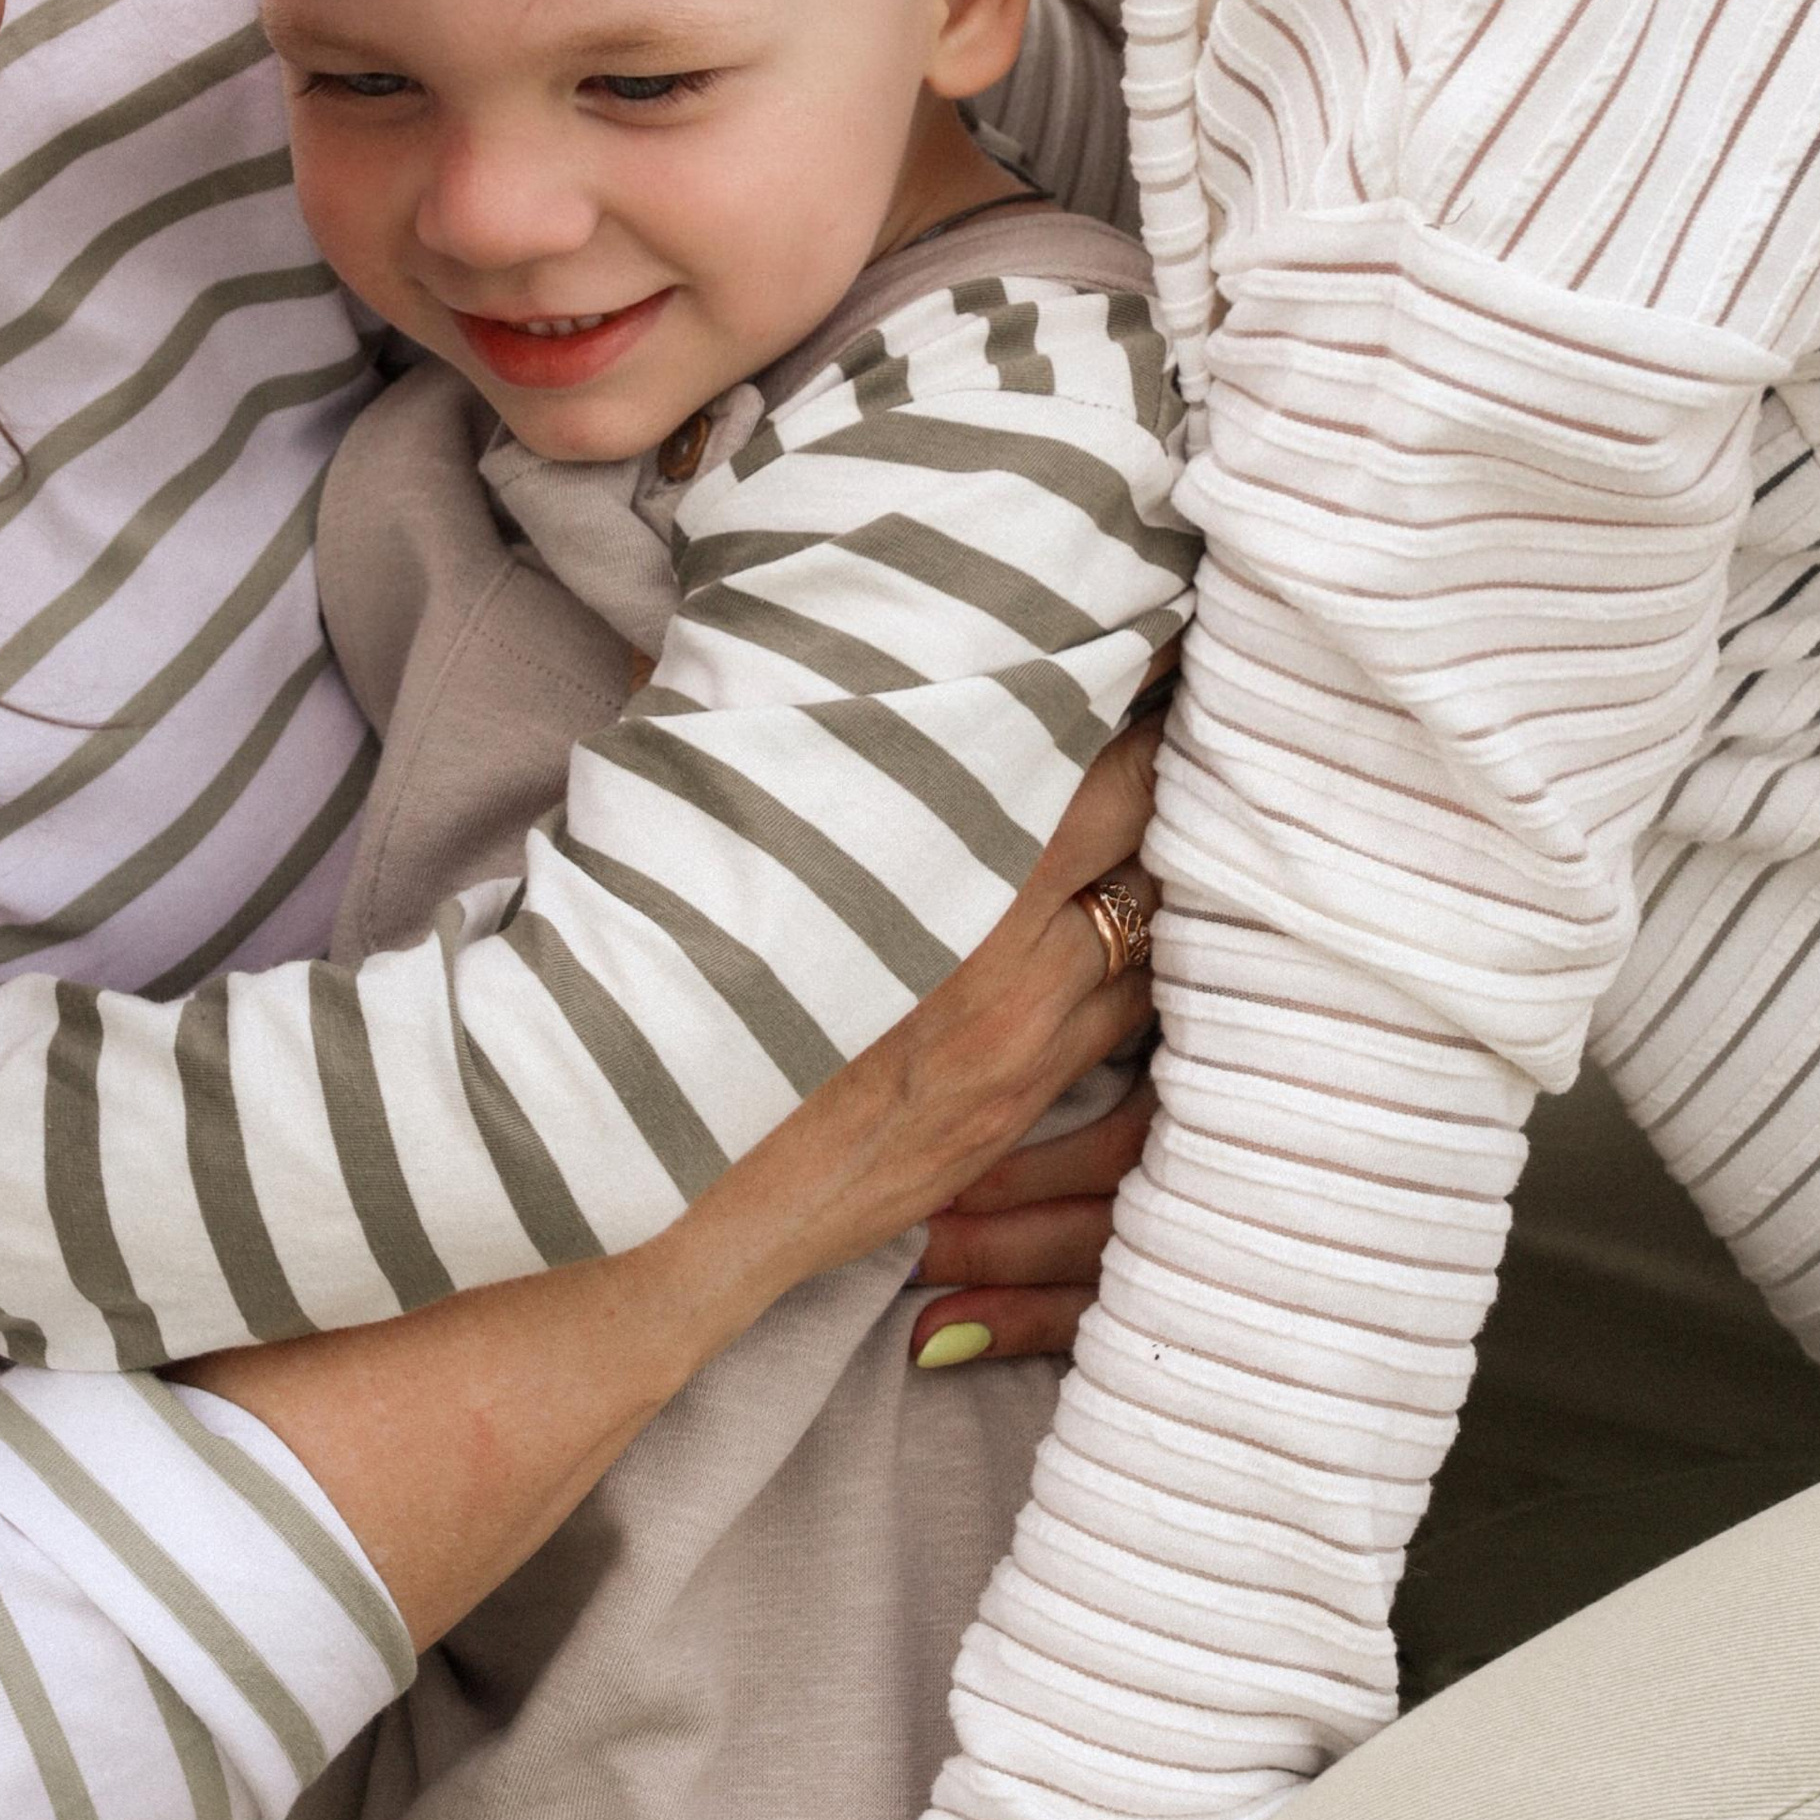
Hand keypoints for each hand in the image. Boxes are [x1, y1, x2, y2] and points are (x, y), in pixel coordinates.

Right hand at [183, 722, 1160, 1652]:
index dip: (1128, 685)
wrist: (655, 1212)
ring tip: (1160, 805)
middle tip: (1161, 700)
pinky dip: (1136, 963)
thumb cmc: (666, 1006)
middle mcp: (1014, 961)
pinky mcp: (1019, 1112)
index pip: (1100, 753)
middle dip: (1163, 761)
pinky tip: (1122, 925)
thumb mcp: (705, 833)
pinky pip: (1127, 1021)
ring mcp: (1029, 1048)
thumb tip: (771, 607)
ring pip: (1157, 930)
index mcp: (948, 874)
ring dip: (1159, 866)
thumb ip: (757, 716)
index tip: (1130, 629)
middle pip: (1155, 830)